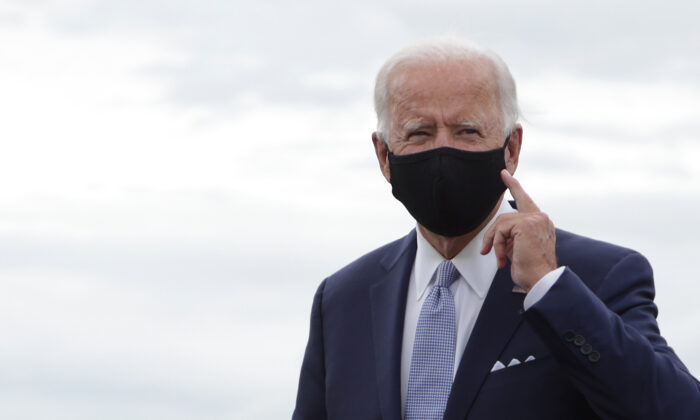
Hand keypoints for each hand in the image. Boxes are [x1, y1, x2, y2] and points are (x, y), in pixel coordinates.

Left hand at [480, 170, 557, 291]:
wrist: (541, 280)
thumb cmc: (532, 270)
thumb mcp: (520, 249)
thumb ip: (513, 236)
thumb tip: (499, 234)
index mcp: (541, 223)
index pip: (525, 201)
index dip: (514, 187)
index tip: (504, 175)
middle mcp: (541, 218)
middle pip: (507, 216)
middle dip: (494, 234)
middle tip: (486, 249)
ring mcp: (535, 219)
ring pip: (502, 223)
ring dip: (495, 242)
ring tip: (498, 258)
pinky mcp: (526, 224)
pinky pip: (501, 230)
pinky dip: (498, 245)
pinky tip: (502, 257)